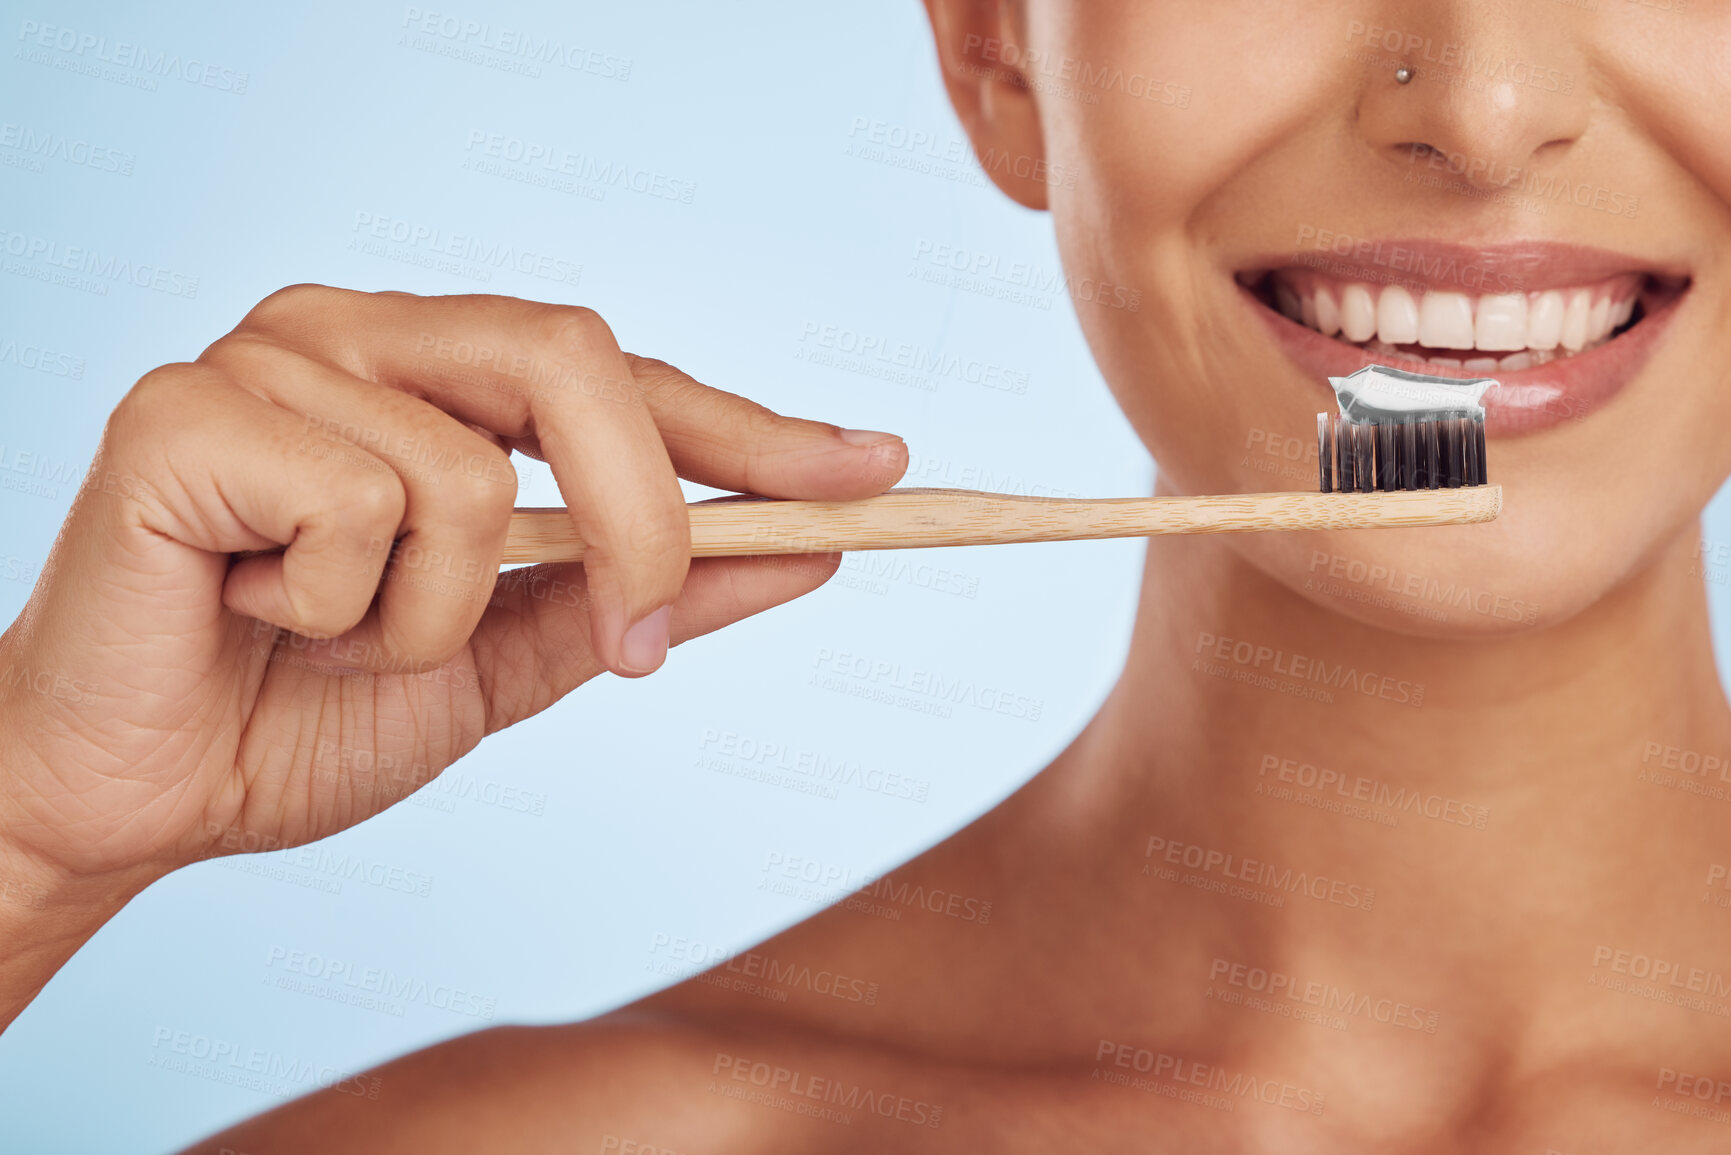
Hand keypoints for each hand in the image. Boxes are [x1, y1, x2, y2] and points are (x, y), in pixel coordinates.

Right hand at [0, 285, 905, 887]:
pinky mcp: (183, 409)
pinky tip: (257, 615)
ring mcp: (267, 354)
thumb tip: (808, 550)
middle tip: (632, 647)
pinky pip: (358, 507)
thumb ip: (650, 596)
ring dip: (433, 615)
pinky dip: (337, 611)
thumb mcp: (514, 658)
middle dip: (643, 521)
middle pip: (577, 356)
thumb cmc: (307, 713)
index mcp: (433, 374)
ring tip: (333, 638)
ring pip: (468, 472)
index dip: (755, 428)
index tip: (879, 472)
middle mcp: (357, 333)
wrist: (138, 800)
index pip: (626, 374)